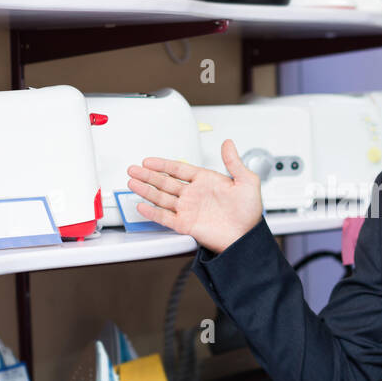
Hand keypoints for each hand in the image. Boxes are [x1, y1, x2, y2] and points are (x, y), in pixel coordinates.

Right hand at [125, 139, 263, 253]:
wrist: (247, 237)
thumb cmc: (249, 212)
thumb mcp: (247, 182)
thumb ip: (234, 162)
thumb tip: (228, 144)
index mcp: (206, 181)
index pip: (179, 169)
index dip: (163, 164)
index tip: (149, 160)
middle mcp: (194, 195)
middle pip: (165, 182)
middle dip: (148, 175)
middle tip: (133, 169)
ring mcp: (188, 210)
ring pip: (162, 197)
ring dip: (146, 190)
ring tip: (132, 182)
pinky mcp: (186, 225)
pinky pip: (165, 217)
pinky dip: (153, 212)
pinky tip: (141, 205)